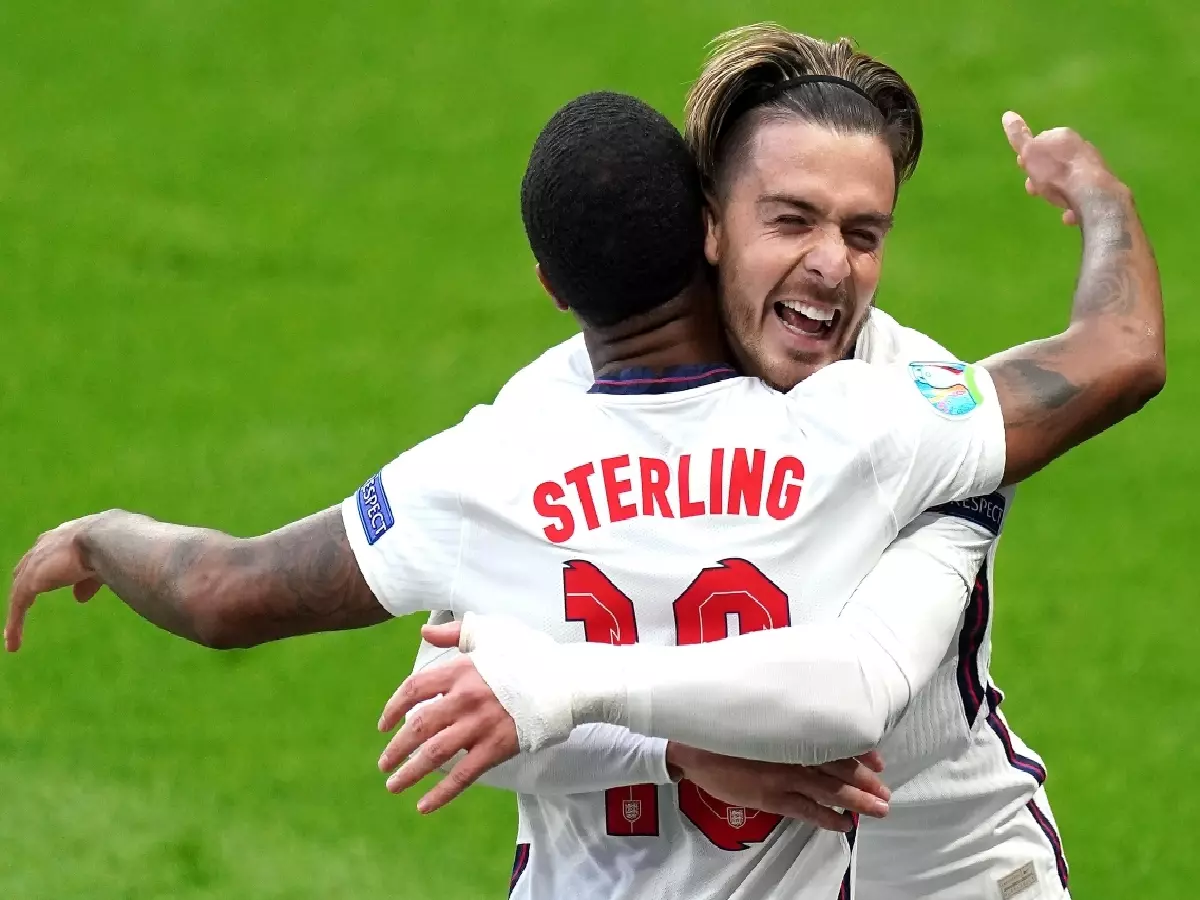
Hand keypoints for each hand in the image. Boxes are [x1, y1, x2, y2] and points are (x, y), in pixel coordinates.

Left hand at [7, 515, 104, 650]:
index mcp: (64, 537)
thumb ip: (89, 580)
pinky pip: (18, 605)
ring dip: (17, 615)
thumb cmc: (116, 544)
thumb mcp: (102, 563)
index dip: (48, 569)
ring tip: (14, 639)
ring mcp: (35, 563)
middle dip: (24, 585)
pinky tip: (14, 644)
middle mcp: (45, 546)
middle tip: (24, 603)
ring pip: (20, 592)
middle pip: (26, 569)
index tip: (49, 582)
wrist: (106, 538)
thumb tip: (80, 598)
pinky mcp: (30, 580)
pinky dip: (15, 625)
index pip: (48, 555)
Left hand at [376, 621, 518, 813]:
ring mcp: (480, 725)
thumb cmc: (529, 655)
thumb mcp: (492, 633)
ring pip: (434, 753)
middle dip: (396, 748)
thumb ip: (455, 632)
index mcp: (460, 670)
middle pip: (418, 726)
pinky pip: (463, 775)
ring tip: (393, 785)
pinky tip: (423, 806)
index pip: (414, 689)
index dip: (393, 707)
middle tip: (384, 763)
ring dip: (409, 772)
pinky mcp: (497, 748)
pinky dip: (441, 793)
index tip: (384, 724)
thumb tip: (424, 632)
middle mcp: (465, 699)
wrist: (566, 680)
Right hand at [666, 742, 889, 832]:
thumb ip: (783, 723)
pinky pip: (806, 810)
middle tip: (887, 793)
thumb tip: (809, 724)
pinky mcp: (771, 797)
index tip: (879, 760)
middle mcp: (792, 752)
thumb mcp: (757, 717)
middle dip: (866, 781)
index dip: (859, 752)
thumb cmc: (724, 727)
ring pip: (829, 790)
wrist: (692, 747)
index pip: (833, 741)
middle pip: (838, 767)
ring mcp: (782, 776)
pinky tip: (844, 824)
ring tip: (879, 809)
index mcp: (790, 731)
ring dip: (856, 801)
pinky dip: (827, 817)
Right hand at [1002, 111, 1125, 226]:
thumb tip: (1008, 114)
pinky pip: (1081, 194)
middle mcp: (1081, 146)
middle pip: (1054, 161)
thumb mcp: (1030, 153)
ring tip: (1053, 202)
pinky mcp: (1102, 185)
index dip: (1029, 157)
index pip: (1041, 141)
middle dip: (1042, 175)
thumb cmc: (1057, 174)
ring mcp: (1094, 165)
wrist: (1092, 195)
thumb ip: (1018, 135)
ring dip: (1058, 190)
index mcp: (1064, 136)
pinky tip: (1068, 214)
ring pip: (1068, 177)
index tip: (1023, 169)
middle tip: (1034, 189)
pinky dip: (1073, 203)